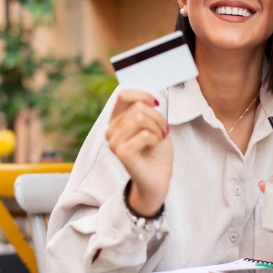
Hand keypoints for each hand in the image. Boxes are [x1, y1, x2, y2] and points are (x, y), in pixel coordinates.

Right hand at [106, 89, 171, 216]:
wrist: (158, 177)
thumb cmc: (156, 149)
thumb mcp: (154, 123)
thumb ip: (146, 108)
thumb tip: (149, 97)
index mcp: (116, 120)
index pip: (123, 95)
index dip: (143, 95)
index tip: (156, 104)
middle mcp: (111, 130)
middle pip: (138, 107)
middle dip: (157, 117)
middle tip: (162, 131)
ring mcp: (114, 142)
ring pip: (141, 118)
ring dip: (157, 128)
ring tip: (158, 139)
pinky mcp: (121, 153)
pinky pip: (144, 134)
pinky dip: (156, 138)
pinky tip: (154, 146)